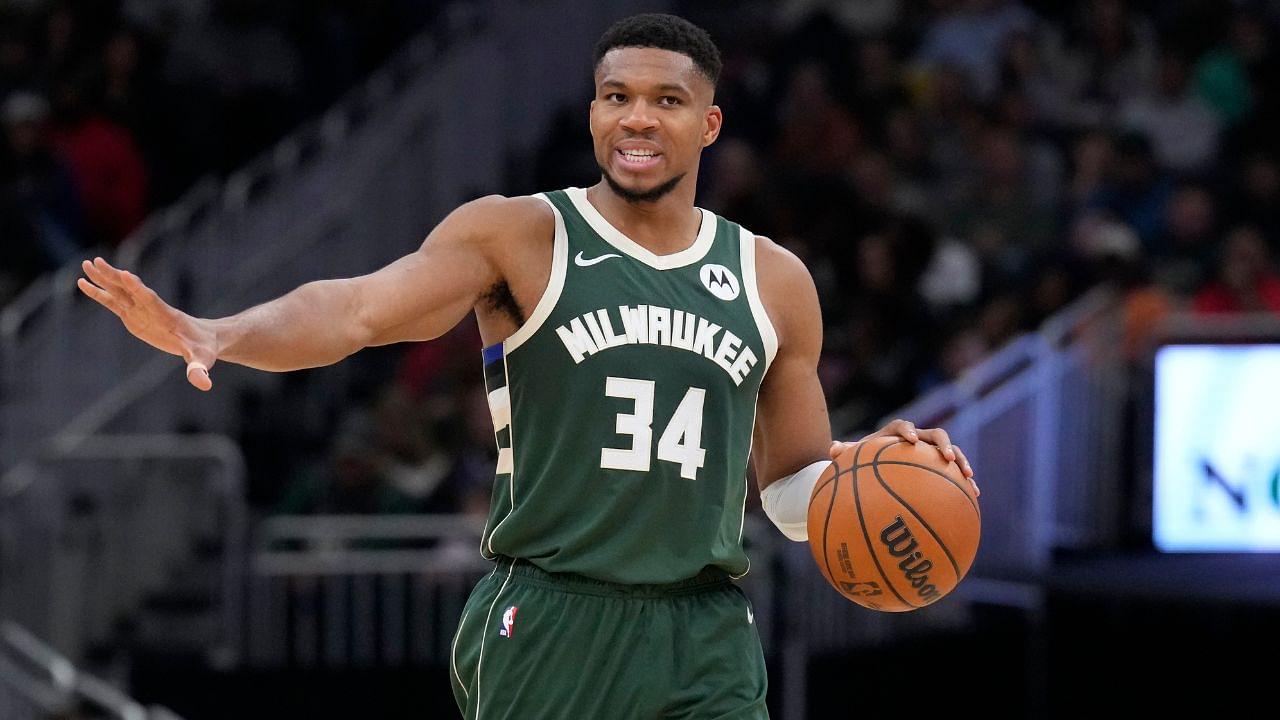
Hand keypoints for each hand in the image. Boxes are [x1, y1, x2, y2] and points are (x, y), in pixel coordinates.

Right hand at [77, 256, 217, 390]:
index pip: (151, 300)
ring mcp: (141, 311)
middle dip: (115, 277)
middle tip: (97, 262)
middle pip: (131, 290)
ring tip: (86, 264)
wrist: (203, 339)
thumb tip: (204, 385)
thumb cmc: (204, 349)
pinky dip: (99, 294)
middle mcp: (152, 309)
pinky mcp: (133, 316)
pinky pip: (114, 302)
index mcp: (167, 316)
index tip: (126, 274)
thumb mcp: (202, 360)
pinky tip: (83, 284)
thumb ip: (199, 370)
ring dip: (104, 278)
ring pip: (120, 292)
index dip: (139, 289)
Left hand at [828, 418, 979, 496]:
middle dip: (943, 445)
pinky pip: (955, 472)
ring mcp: (931, 452)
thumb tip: (832, 449)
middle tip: (948, 458)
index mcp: (895, 434)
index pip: (902, 426)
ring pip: (952, 451)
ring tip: (968, 477)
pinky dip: (965, 482)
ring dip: (961, 461)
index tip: (909, 440)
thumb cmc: (864, 463)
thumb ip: (845, 453)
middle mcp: (917, 439)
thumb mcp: (853, 459)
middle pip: (935, 435)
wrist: (877, 467)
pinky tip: (975, 496)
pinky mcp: (941, 467)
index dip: (908, 431)